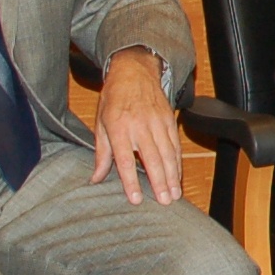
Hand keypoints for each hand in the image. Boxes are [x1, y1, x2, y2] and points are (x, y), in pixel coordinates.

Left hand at [91, 47, 182, 205]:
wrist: (134, 72)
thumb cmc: (114, 98)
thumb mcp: (101, 124)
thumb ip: (102, 153)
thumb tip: (96, 178)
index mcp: (118, 128)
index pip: (125, 160)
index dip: (131, 181)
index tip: (136, 199)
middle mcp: (140, 126)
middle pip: (152, 159)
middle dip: (160, 182)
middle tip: (165, 201)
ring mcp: (157, 122)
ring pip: (168, 154)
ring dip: (172, 176)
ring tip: (174, 194)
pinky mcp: (170, 120)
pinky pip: (176, 145)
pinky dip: (178, 162)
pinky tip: (178, 176)